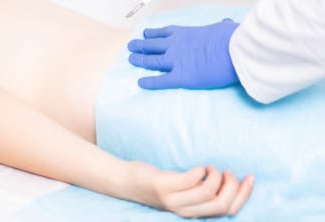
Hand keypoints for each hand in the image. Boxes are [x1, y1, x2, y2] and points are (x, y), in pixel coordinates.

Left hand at [127, 19, 238, 88]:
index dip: (153, 33)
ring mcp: (176, 61)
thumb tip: (226, 22)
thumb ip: (221, 26)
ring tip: (130, 59)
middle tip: (131, 45)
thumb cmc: (232, 37)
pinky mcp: (181, 77)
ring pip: (152, 60)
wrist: (234, 50)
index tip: (145, 33)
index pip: (164, 32)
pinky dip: (150, 82)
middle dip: (140, 45)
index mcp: (185, 33)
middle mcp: (176, 45)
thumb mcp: (225, 27)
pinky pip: (161, 80)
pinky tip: (140, 83)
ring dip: (139, 59)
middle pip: (152, 45)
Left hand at [128, 162, 254, 217]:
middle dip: (232, 185)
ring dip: (215, 175)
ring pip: (209, 192)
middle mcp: (186, 211)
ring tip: (209, 168)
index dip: (244, 195)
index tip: (250, 177)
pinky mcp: (164, 186)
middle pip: (222, 204)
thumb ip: (205, 191)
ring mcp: (174, 200)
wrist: (130, 183)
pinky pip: (190, 179)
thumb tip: (233, 179)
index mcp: (196, 213)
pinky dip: (199, 170)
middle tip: (226, 171)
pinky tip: (197, 167)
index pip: (229, 211)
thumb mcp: (187, 191)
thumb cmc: (163, 184)